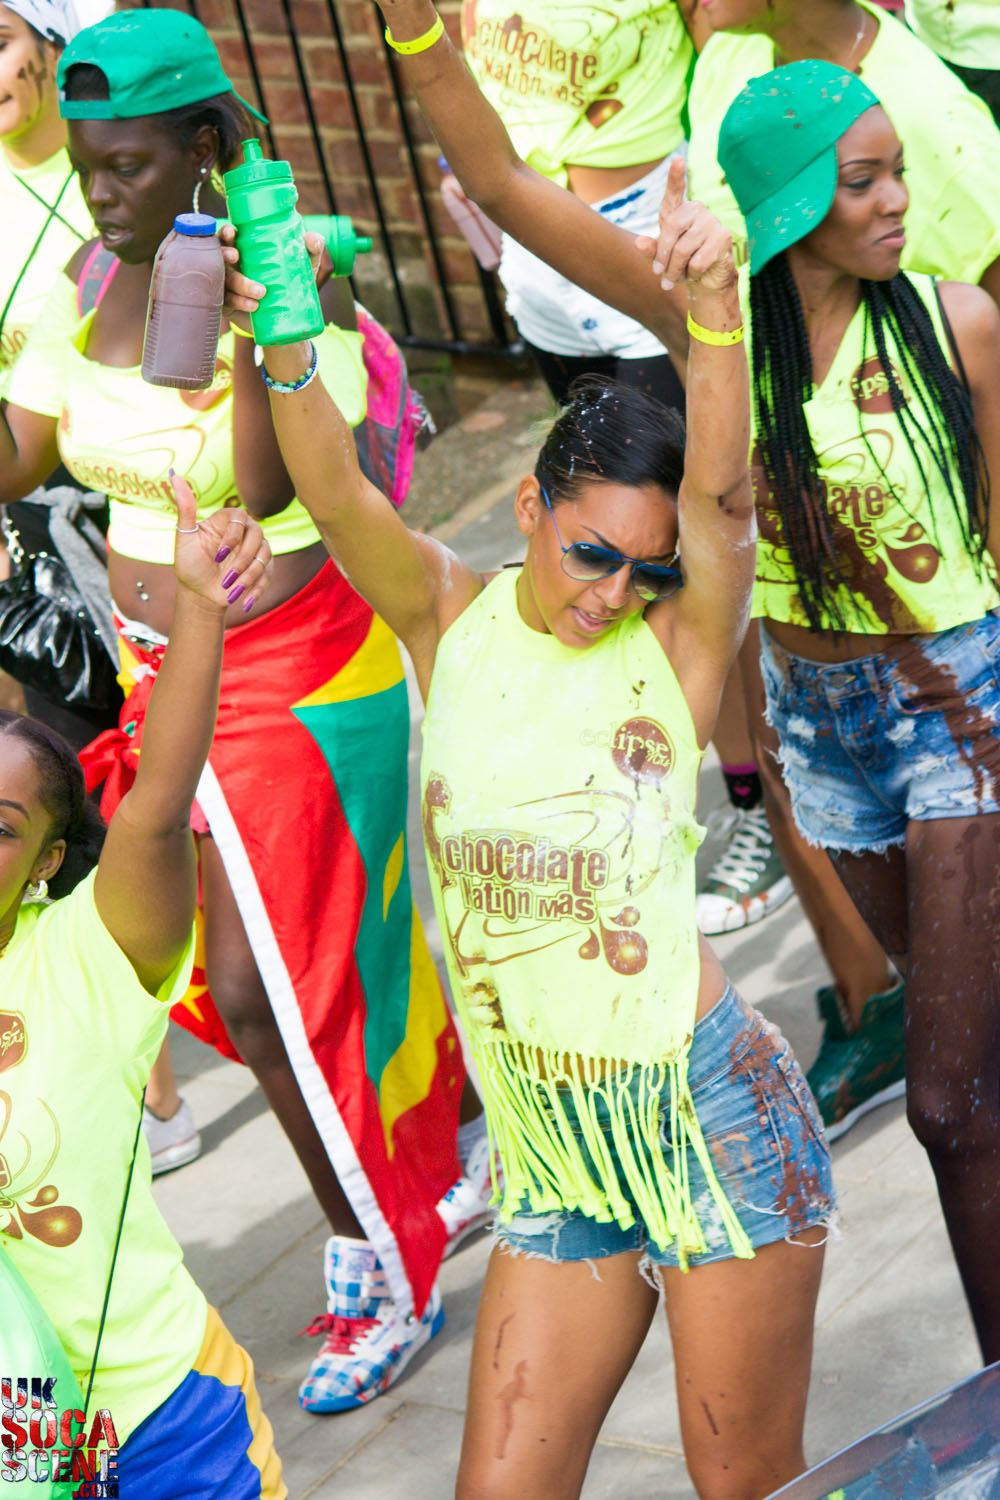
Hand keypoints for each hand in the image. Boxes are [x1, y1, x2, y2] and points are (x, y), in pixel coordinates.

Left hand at [169, 471, 272, 611]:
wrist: (199, 593)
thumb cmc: (189, 563)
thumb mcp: (184, 537)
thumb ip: (185, 508)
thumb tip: (174, 475)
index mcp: (228, 521)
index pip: (242, 518)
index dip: (233, 537)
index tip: (218, 556)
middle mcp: (245, 533)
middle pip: (258, 538)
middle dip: (242, 562)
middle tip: (225, 578)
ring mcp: (256, 551)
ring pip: (264, 558)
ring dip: (248, 578)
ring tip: (231, 591)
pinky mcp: (263, 569)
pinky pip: (268, 576)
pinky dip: (257, 590)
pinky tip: (244, 602)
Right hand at [221, 226, 327, 328]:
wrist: (288, 320)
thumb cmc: (291, 284)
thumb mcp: (302, 267)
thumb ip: (309, 251)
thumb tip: (313, 239)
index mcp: (244, 250)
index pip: (228, 237)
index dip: (225, 233)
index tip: (231, 232)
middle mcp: (231, 266)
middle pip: (220, 256)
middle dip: (225, 254)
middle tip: (237, 257)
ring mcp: (227, 286)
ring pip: (224, 280)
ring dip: (239, 283)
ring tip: (261, 293)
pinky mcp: (227, 306)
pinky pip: (227, 302)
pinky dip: (239, 302)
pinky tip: (253, 306)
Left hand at [635, 157, 734, 293]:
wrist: (706, 279)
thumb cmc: (681, 264)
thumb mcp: (661, 258)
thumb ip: (650, 250)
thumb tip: (638, 243)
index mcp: (679, 211)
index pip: (675, 192)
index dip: (675, 177)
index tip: (678, 160)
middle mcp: (697, 210)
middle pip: (671, 228)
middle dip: (662, 256)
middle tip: (659, 275)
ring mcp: (712, 221)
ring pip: (683, 249)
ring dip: (675, 270)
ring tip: (676, 278)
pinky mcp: (723, 237)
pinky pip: (698, 261)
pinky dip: (692, 274)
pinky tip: (697, 272)